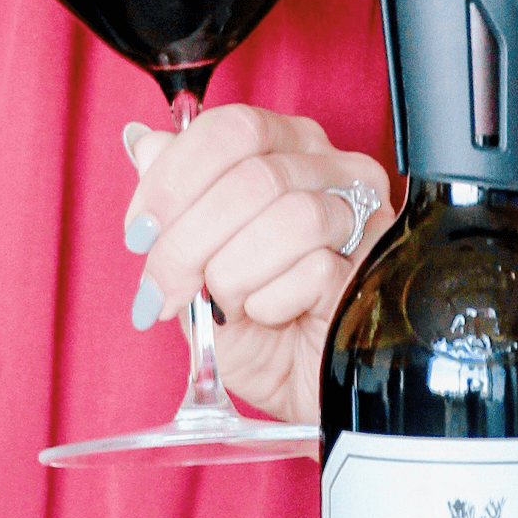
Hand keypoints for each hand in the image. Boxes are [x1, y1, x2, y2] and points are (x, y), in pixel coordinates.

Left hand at [122, 105, 395, 423]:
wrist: (303, 389)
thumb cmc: (257, 325)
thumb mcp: (196, 263)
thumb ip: (175, 200)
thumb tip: (144, 144)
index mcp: (286, 148)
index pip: (232, 128)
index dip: (174, 178)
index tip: (140, 232)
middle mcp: (332, 169)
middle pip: (252, 175)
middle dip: (187, 241)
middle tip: (164, 289)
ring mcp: (362, 215)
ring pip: (287, 217)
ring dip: (233, 274)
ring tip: (228, 305)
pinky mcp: (377, 265)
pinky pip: (313, 269)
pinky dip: (270, 302)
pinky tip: (273, 316)